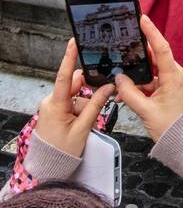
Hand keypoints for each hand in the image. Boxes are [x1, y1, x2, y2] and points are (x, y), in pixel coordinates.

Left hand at [34, 39, 115, 159]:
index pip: (64, 76)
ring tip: (85, 125)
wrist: (49, 166)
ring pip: (76, 95)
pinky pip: (72, 103)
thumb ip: (95, 105)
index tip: (74, 41)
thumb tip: (108, 86)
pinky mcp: (55, 111)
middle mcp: (52, 101)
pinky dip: (80, 110)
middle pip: (75, 85)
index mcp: (56, 104)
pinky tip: (81, 124)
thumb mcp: (82, 128)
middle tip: (95, 109)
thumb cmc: (63, 150)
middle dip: (88, 93)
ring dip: (85, 106)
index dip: (70, 57)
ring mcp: (53, 106)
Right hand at [114, 15, 182, 142]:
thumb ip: (130, 93)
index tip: (143, 19)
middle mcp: (173, 75)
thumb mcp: (146, 110)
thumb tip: (119, 79)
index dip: (151, 32)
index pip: (161, 48)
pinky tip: (126, 94)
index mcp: (172, 76)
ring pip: (149, 71)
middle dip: (136, 56)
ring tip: (121, 84)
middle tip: (122, 48)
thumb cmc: (170, 127)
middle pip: (152, 57)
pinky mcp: (166, 89)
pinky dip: (139, 86)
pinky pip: (150, 81)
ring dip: (135, 76)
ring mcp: (170, 82)